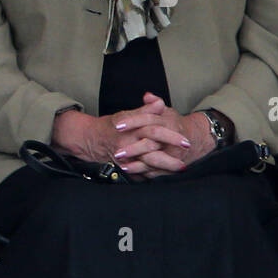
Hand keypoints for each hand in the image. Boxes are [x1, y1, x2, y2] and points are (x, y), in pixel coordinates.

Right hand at [50, 94, 200, 179]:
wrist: (91, 139)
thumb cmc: (112, 126)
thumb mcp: (127, 114)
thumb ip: (146, 110)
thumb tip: (160, 103)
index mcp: (131, 129)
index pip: (154, 131)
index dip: (171, 136)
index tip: (186, 141)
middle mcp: (127, 144)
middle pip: (152, 150)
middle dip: (170, 156)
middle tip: (185, 159)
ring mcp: (124, 157)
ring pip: (147, 164)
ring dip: (165, 167)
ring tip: (180, 167)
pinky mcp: (122, 166)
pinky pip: (139, 173)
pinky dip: (152, 174)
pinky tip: (165, 174)